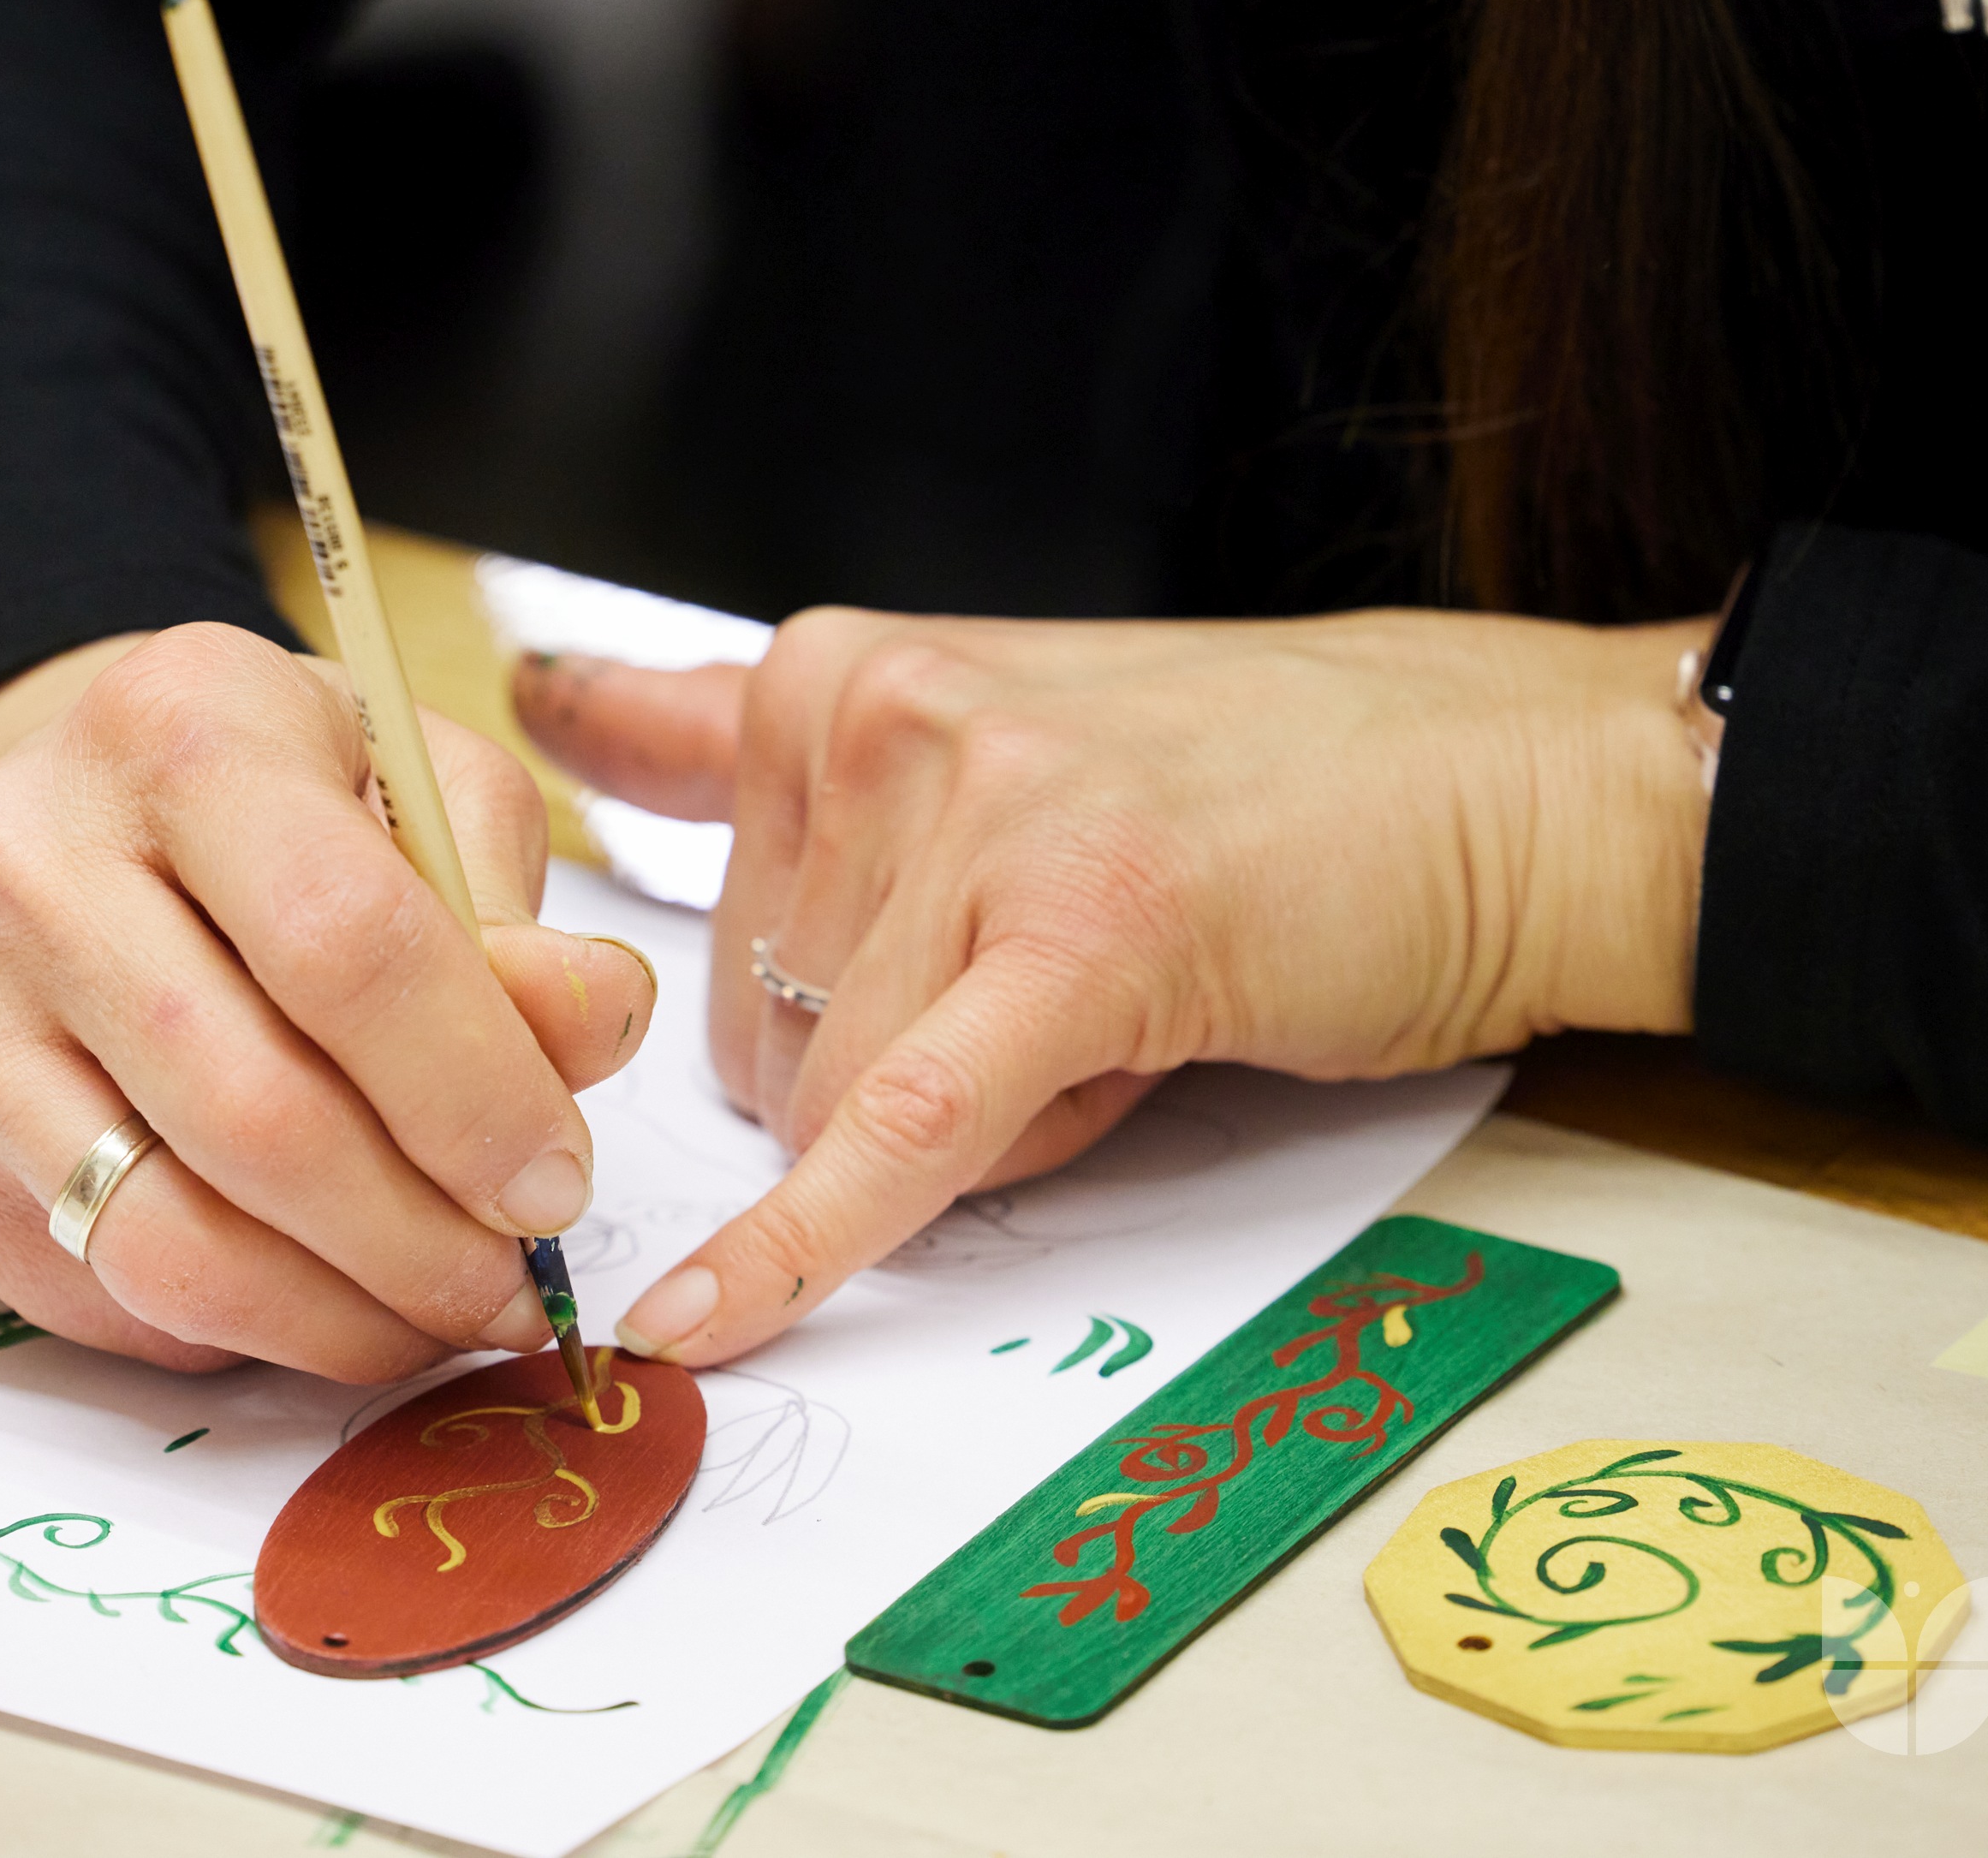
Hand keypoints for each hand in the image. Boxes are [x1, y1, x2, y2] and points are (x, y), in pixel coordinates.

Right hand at [0, 619, 655, 1381]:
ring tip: (439, 1316)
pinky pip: (94, 1296)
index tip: (560, 1179)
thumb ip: (512, 908)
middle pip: (256, 1112)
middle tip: (515, 1283)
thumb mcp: (417, 793)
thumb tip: (592, 1027)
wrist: (62, 825)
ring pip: (166, 1240)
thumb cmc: (275, 806)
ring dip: (337, 1317)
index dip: (474, 1088)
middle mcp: (23, 857)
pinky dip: (233, 1333)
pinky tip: (317, 1300)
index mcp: (179, 725)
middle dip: (418, 1236)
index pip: (345, 940)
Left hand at [512, 602, 1705, 1366]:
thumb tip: (557, 712)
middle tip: (1053, 984)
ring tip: (1124, 998)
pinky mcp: (1084, 933)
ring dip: (968, 1114)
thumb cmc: (1247, 778)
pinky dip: (803, 1242)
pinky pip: (899, 1127)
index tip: (498, 1027)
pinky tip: (707, 1315)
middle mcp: (876, 717)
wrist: (1489, 778)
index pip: (656, 882)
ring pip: (836, 1096)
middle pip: (751, 1027)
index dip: (619, 999)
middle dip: (878, 1066)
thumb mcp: (980, 727)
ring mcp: (979, 815)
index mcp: (836, 671)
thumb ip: (764, 734)